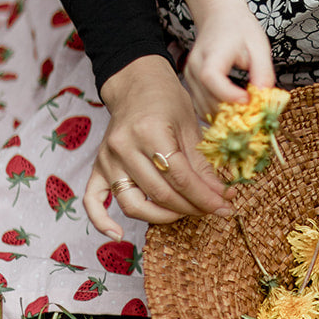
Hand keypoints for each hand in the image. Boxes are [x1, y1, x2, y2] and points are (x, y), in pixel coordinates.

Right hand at [83, 56, 233, 239]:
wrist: (135, 83)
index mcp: (149, 132)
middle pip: (161, 193)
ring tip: (185, 212)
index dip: (206, 196)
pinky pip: (92, 200)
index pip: (181, 177)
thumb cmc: (166, 100)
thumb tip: (223, 196)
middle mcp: (123, 147)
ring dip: (162, 216)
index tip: (226, 205)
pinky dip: (101, 221)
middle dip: (192, 207)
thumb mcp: (191, 126)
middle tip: (214, 209)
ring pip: (133, 204)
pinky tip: (118, 235)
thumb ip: (203, 165)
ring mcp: (107, 159)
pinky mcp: (98, 167)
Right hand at [182, 7, 275, 120]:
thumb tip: (264, 97)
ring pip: (204, 108)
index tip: (249, 101)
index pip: (211, 78)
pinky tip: (234, 109)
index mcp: (211, 54)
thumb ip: (263, 71)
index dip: (229, 95)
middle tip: (254, 113)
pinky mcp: (191, 85)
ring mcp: (190, 77)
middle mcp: (194, 67)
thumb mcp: (259, 45)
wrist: (220, 16)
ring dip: (226, 115)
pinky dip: (218, 113)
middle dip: (232, 111)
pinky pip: (202, 107)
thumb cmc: (240, 29)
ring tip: (246, 111)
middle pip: (207, 98)